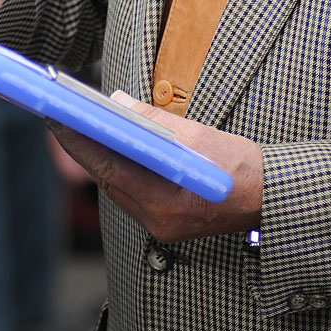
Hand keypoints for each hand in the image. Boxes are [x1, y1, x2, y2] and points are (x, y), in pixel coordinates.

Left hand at [48, 92, 263, 241]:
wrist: (272, 197)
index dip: (81, 142)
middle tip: (63, 116)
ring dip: (102, 158)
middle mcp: (157, 221)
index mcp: (166, 201)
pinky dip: (121, 170)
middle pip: (109, 180)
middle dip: (86, 148)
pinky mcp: (165, 223)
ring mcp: (160, 226)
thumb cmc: (241, 167)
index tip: (58, 117)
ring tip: (82, 128)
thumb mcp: (199, 135)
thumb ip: (154, 120)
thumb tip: (117, 103)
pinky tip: (114, 149)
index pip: (110, 168)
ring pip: (118, 188)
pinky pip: (132, 194)